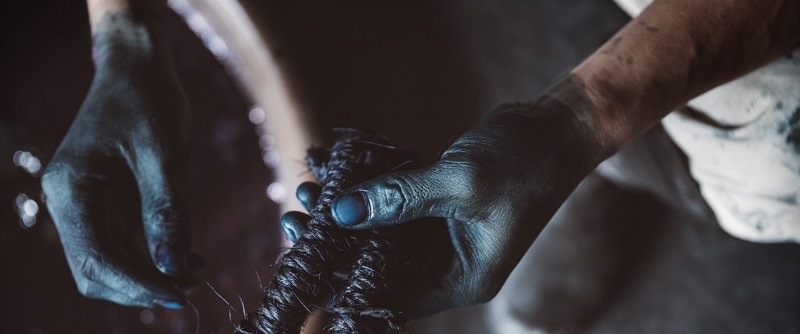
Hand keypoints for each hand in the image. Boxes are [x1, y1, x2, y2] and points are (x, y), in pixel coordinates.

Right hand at [41, 41, 195, 308]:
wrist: (138, 66)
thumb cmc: (148, 99)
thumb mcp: (163, 154)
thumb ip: (166, 212)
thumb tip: (172, 268)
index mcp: (72, 189)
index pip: (96, 259)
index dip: (136, 284)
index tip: (179, 293)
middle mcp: (71, 202)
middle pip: (97, 270)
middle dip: (141, 286)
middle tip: (189, 288)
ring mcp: (88, 204)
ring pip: (112, 262)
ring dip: (151, 274)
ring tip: (195, 273)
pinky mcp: (109, 202)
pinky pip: (127, 243)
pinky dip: (155, 256)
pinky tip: (189, 257)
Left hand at [319, 93, 605, 317]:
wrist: (557, 128)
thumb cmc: (524, 161)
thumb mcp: (461, 182)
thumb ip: (400, 198)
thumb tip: (342, 212)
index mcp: (462, 278)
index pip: (393, 296)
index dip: (345, 283)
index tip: (304, 260)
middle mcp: (450, 264)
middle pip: (381, 265)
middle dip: (339, 242)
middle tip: (296, 216)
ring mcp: (445, 235)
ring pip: (384, 233)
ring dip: (349, 212)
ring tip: (309, 189)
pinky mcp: (440, 207)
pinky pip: (395, 205)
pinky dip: (369, 191)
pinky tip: (337, 172)